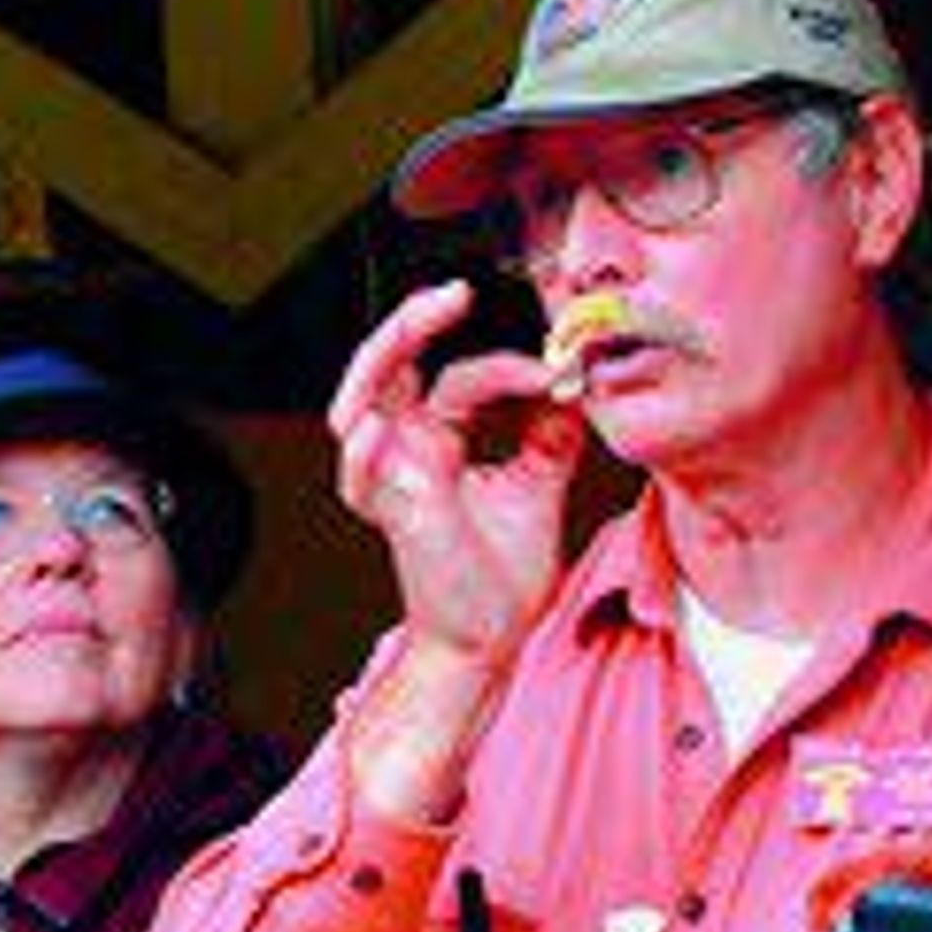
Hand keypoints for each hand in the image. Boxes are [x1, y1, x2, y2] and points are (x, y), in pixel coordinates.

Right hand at [327, 280, 588, 670]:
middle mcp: (405, 452)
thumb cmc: (502, 575)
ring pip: (356, 401)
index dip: (505, 365)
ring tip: (421, 318)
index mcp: (436, 441)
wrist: (490, 639)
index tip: (559, 369)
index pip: (455, 377)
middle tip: (455, 292)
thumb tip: (574, 380)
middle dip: (416, 323)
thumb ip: (550, 432)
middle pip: (386, 368)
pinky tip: (381, 425)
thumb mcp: (539, 484)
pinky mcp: (389, 512)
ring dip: (384, 355)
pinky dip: (365, 447)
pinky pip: (360, 472)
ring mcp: (390, 479)